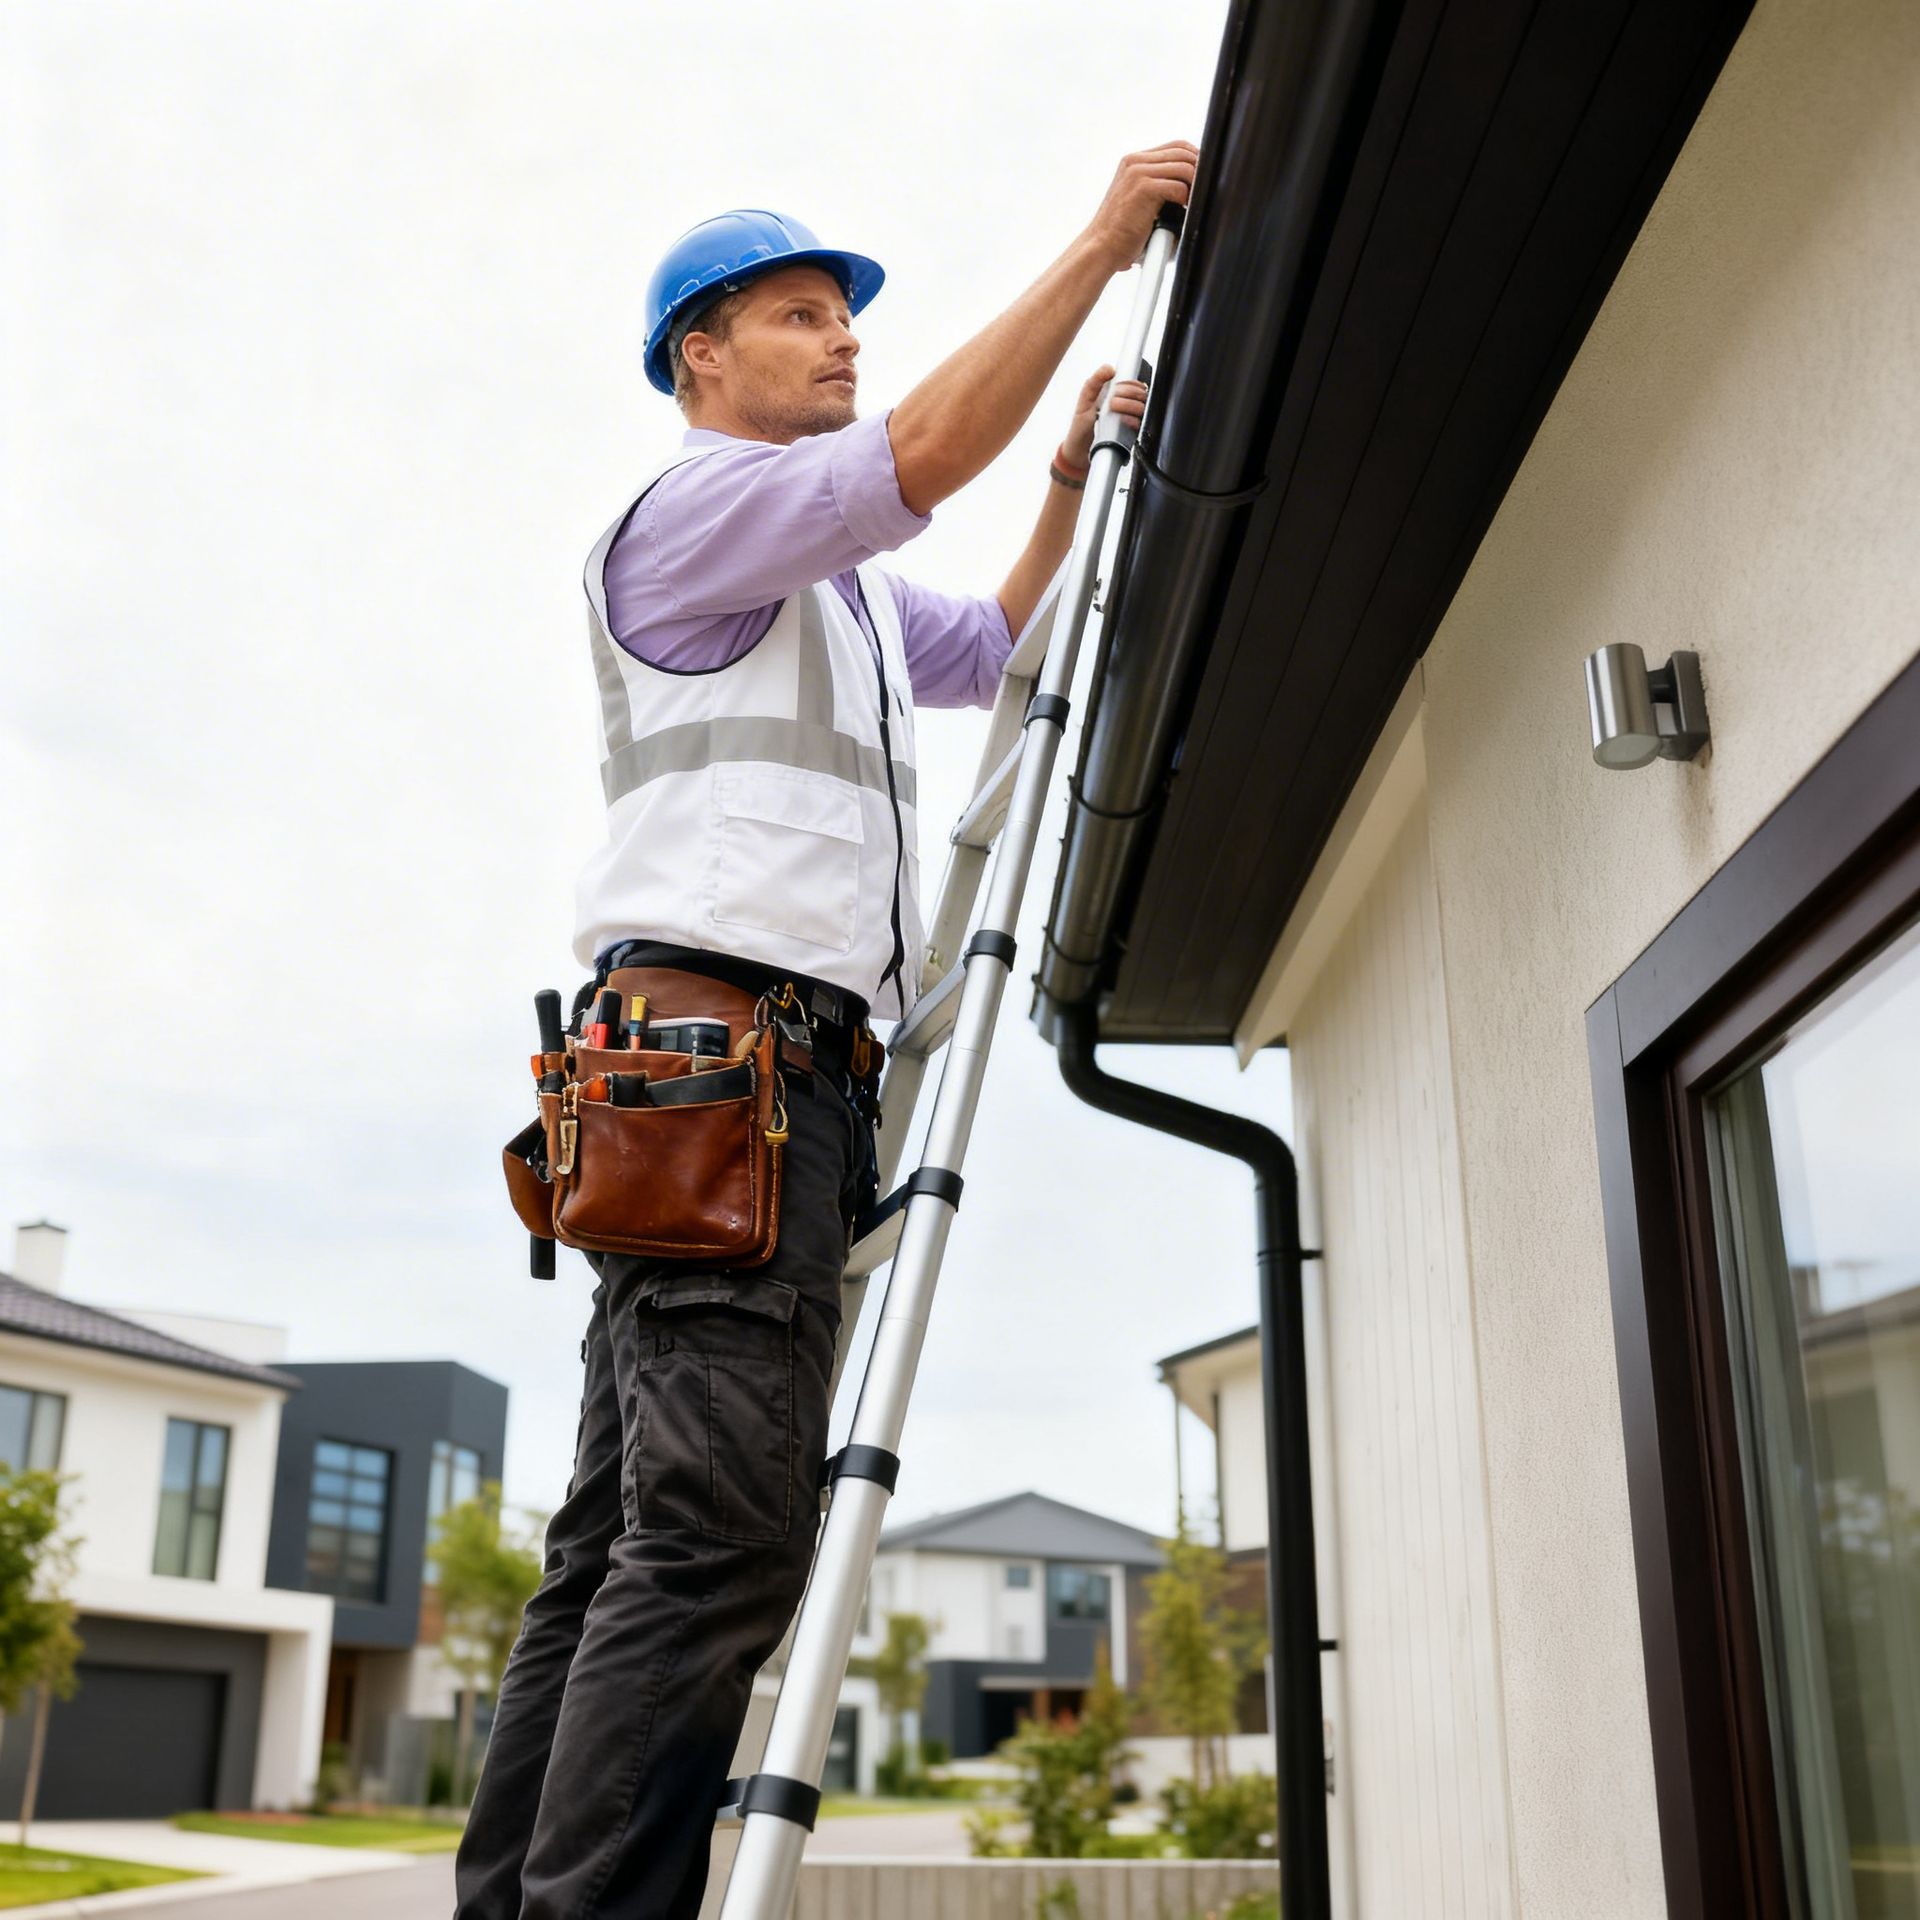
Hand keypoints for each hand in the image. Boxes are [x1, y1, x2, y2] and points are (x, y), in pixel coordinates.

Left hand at [1061, 365, 1146, 467]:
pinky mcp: (1129, 435)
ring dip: (1129, 405)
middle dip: (1127, 393)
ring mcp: (1129, 421)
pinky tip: (1122, 421)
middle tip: (1112, 401)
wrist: (1079, 452)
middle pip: (1141, 394)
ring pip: (1142, 407)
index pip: (1134, 384)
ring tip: (1113, 409)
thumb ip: (1094, 382)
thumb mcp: (1084, 400)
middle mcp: (1125, 408)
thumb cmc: (1081, 427)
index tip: (1118, 388)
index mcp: (1116, 396)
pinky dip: (1132, 419)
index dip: (1129, 384)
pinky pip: (1139, 424)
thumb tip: (1109, 368)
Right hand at [1082, 141, 1197, 273]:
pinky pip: (1178, 187)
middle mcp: (1135, 162)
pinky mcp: (1143, 188)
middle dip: (1198, 171)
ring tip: (1189, 205)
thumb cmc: (1120, 232)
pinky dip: (1185, 200)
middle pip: (1183, 152)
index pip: (1175, 146)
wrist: (1101, 248)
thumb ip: (1157, 184)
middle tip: (1200, 193)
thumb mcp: (1138, 200)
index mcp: (1134, 162)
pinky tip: (1180, 213)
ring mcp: (1138, 172)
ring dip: (1193, 187)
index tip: (1201, 178)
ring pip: (1184, 167)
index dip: (1194, 158)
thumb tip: (1189, 183)